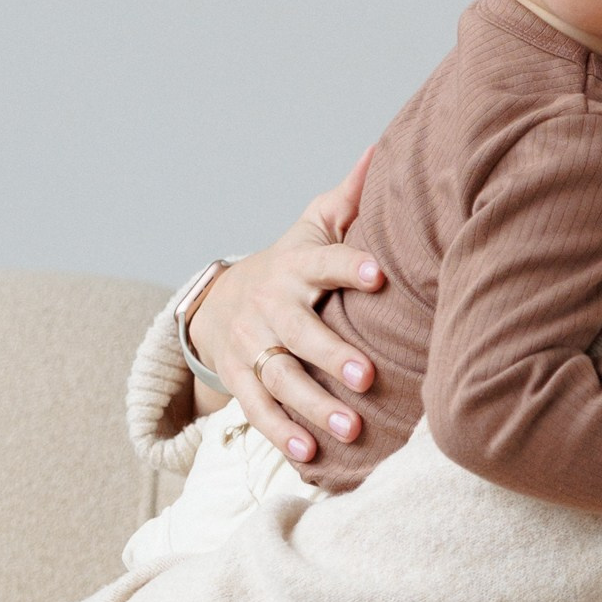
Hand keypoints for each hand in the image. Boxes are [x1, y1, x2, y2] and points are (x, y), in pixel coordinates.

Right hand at [189, 153, 387, 484]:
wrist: (218, 302)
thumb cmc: (288, 267)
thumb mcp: (310, 229)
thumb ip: (346, 200)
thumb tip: (382, 149)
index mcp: (293, 268)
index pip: (321, 263)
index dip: (347, 266)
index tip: (378, 274)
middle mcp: (269, 307)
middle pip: (298, 333)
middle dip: (332, 355)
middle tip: (368, 378)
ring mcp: (251, 346)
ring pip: (281, 378)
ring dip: (314, 405)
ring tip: (351, 429)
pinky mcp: (240, 379)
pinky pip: (258, 409)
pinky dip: (281, 433)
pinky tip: (308, 452)